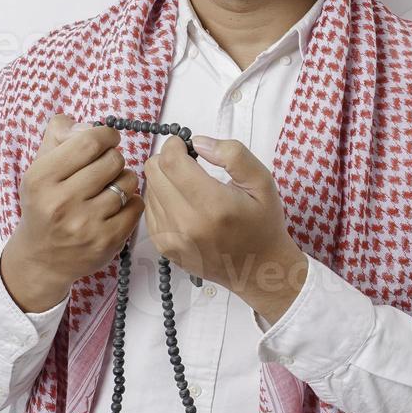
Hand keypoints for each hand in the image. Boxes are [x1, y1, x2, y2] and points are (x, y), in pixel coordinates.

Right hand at [0, 114, 144, 312]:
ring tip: (110, 187)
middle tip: (106, 168)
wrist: (41, 258)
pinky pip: (136, 205)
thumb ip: (58, 136)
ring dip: (124, 180)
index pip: (89, 141)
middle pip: (113, 160)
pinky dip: (131, 201)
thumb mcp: (38, 168)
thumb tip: (84, 122)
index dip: (106, 135)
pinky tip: (116, 205)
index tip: (107, 140)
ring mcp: (85, 225)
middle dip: (114, 159)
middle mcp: (62, 202)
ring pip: (128, 182)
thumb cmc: (43, 205)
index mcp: (42, 178)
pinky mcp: (106, 242)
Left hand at [142, 134, 307, 322]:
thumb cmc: (262, 223)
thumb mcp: (262, 181)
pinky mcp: (164, 248)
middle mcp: (187, 224)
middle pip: (154, 172)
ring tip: (190, 187)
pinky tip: (184, 204)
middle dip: (168, 159)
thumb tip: (198, 143)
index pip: (171, 162)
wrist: (258, 269)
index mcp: (213, 205)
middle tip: (189, 163)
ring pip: (149, 189)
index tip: (187, 145)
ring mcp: (171, 239)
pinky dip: (162, 199)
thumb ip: (233, 155)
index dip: (175, 145)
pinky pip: (150, 209)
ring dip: (165, 180)